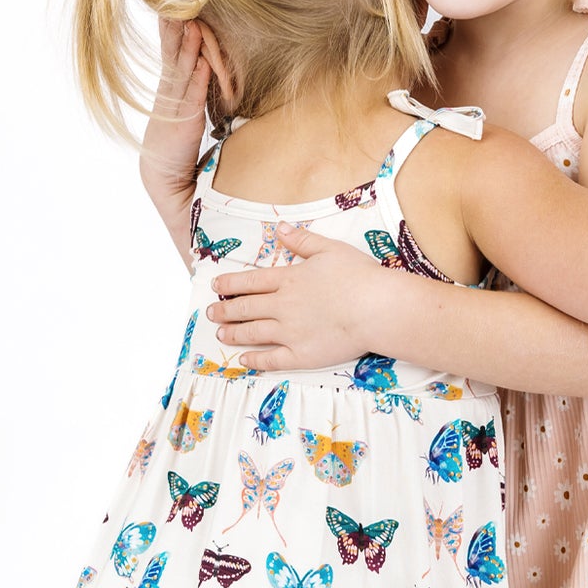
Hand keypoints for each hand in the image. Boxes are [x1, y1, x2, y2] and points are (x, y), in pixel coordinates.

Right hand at [138, 18, 218, 226]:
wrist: (172, 183)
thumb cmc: (183, 148)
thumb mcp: (190, 112)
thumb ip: (197, 89)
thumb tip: (210, 62)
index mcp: (171, 89)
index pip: (172, 51)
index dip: (173, 26)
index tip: (176, 0)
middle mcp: (169, 94)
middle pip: (171, 53)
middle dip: (174, 26)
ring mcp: (173, 108)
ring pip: (180, 70)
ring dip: (186, 46)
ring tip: (190, 20)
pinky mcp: (182, 125)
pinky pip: (191, 97)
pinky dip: (197, 78)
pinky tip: (203, 61)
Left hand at [207, 227, 395, 371]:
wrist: (377, 308)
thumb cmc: (359, 276)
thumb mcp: (330, 249)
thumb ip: (302, 240)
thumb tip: (280, 228)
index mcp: (289, 279)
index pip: (250, 281)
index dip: (230, 284)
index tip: (215, 287)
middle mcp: (283, 305)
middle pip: (246, 308)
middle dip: (225, 310)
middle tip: (211, 313)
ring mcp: (290, 332)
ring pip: (253, 333)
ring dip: (234, 333)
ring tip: (220, 334)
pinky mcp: (302, 354)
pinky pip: (272, 359)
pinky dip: (255, 359)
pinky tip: (244, 359)